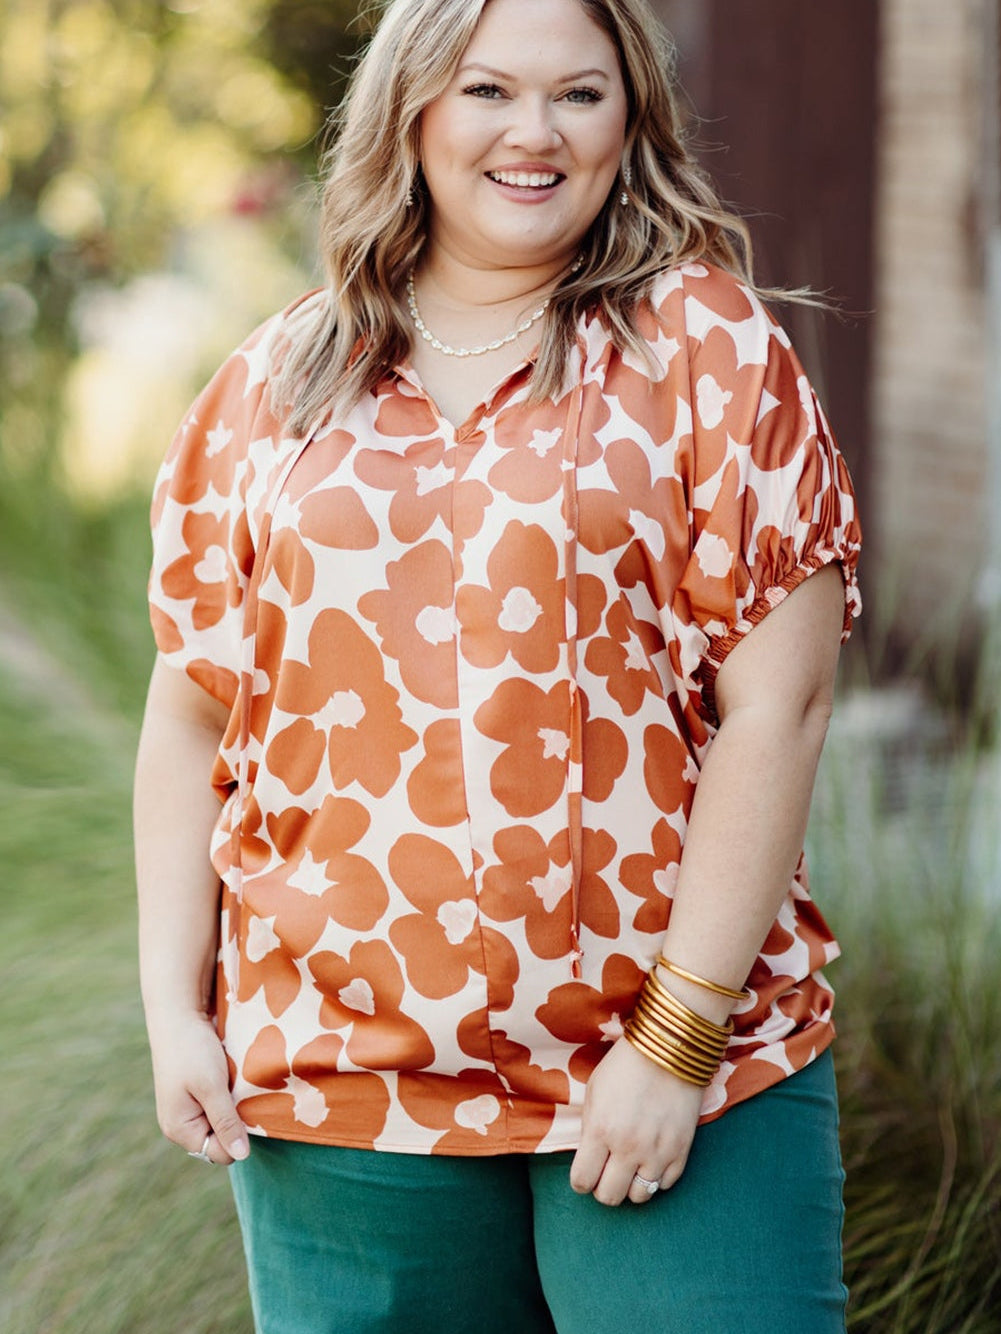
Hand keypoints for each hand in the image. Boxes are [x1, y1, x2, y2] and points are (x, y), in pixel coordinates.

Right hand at [147, 1010, 249, 1164]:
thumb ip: (226, 1122)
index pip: (220, 1153)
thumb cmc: (192, 1050)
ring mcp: (186, 1109)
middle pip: (221, 1139)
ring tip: (234, 1083)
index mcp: (179, 1130)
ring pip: (222, 1120)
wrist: (178, 1014)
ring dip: (233, 1105)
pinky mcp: (193, 1093)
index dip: (238, 1136)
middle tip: (239, 1092)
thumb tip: (241, 1156)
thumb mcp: (212, 1088)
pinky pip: (218, 1105)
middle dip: (236, 1120)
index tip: (243, 1107)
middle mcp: (180, 1125)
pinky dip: (228, 1094)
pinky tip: (230, 1077)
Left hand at [569, 1037, 703, 1205]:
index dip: (581, 1180)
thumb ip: (589, 1129)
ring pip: (639, 1197)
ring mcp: (657, 1153)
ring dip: (631, 1185)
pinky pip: (664, 1185)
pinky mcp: (681, 1151)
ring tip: (631, 1165)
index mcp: (600, 1130)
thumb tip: (590, 1157)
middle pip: (609, 1197)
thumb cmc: (626, 1065)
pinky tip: (651, 1158)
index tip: (586, 1172)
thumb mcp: (594, 1091)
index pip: (582, 1182)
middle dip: (603, 1187)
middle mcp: (628, 1148)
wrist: (670, 1049)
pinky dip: (656, 1177)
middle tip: (607, 1171)